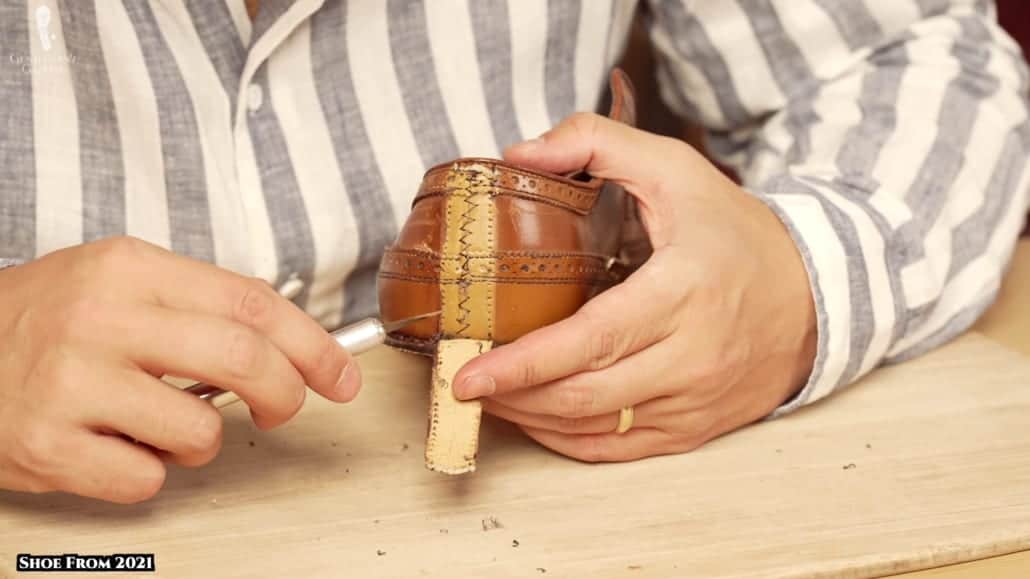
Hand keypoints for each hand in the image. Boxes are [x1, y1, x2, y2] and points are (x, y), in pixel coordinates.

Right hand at [0, 237, 359, 501]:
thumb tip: (292, 346)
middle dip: (286, 394)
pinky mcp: (46, 444)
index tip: (341, 376)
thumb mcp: (120, 281)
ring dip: (202, 441)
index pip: (253, 304)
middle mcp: (101, 319)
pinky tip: (116, 445)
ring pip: (201, 431)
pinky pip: (145, 479)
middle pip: (244, 359)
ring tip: (162, 424)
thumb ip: (201, 305)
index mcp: (129, 269)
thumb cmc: (49, 318)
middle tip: (284, 409)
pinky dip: (148, 472)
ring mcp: (70, 383)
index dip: (313, 345)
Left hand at [452, 114, 816, 461]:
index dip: (522, 365)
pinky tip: (538, 418)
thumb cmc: (735, 232)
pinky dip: (569, 441)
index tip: (467, 375)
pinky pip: (619, 449)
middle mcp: (691, 356)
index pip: (590, 341)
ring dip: (532, 420)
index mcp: (681, 291)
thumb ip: (596, 142)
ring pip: (595, 430)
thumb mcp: (674, 167)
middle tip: (461, 381)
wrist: (813, 295)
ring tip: (491, 398)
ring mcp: (694, 400)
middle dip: (511, 396)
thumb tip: (520, 155)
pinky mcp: (696, 428)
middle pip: (583, 395)